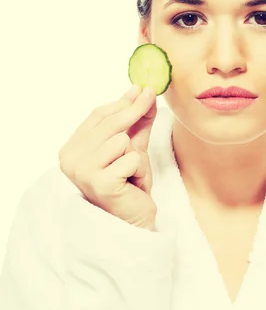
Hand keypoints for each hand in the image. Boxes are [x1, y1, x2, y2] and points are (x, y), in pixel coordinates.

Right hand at [59, 84, 157, 229]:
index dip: (121, 101)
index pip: (97, 116)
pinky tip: (132, 184)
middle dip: (134, 110)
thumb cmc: (129, 185)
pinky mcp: (100, 183)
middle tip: (150, 95)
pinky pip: (131, 158)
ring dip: (136, 156)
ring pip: (122, 140)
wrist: (133, 220)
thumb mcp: (133, 148)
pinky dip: (139, 170)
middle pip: (109, 123)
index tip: (140, 88)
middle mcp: (71, 159)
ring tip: (132, 173)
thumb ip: (136, 123)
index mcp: (72, 149)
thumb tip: (142, 92)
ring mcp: (82, 171)